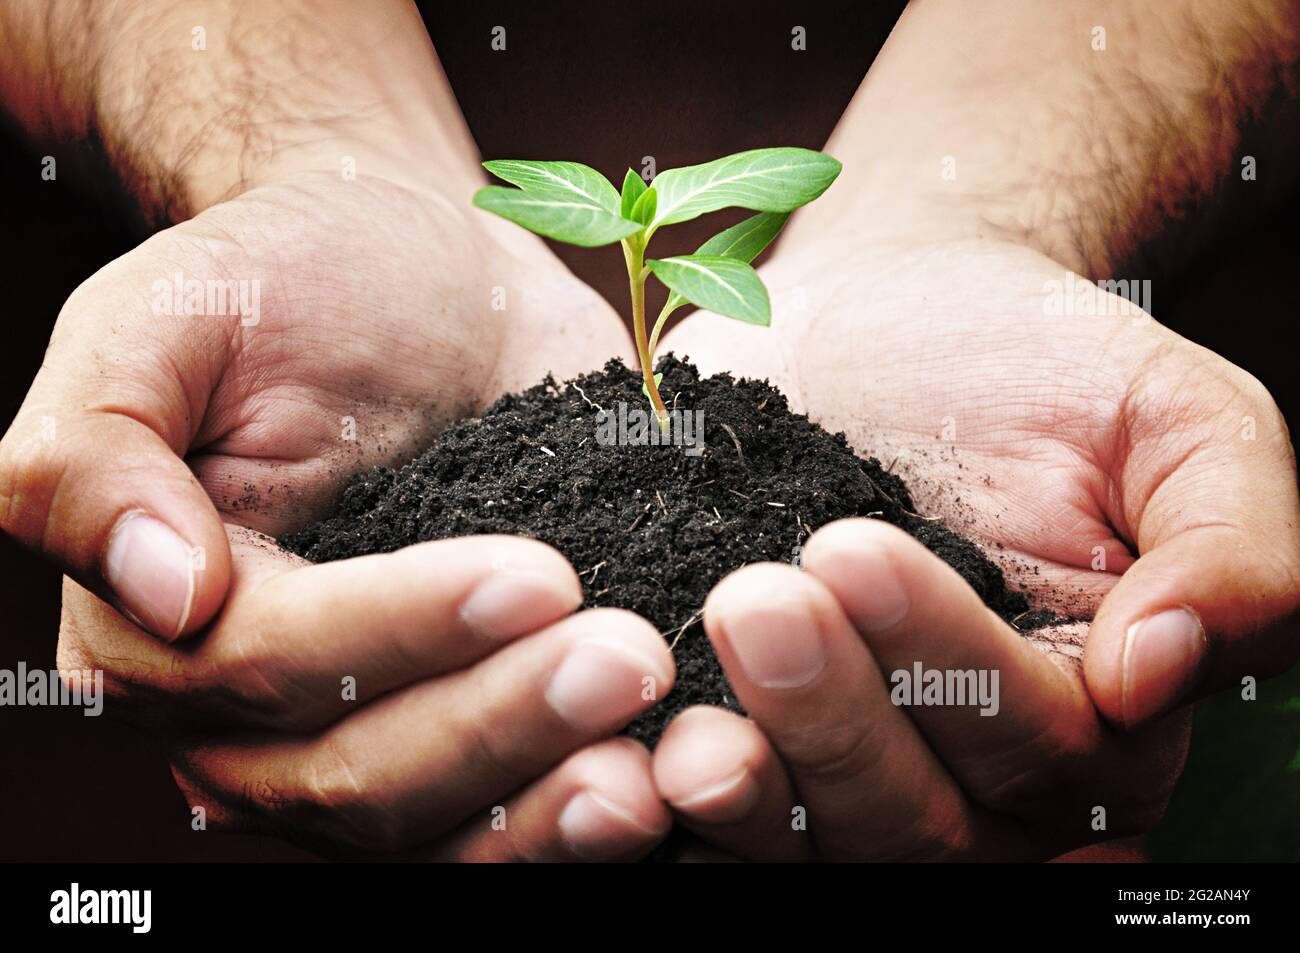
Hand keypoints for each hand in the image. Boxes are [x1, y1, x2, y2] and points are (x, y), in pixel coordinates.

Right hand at [1, 0, 663, 860]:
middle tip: (631, 660)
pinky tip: (686, 782)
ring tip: (669, 768)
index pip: (272, 670)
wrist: (422, 274)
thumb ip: (98, 453)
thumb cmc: (288, 280)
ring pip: (443, 827)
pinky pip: (520, 805)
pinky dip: (591, 814)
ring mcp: (383, 723)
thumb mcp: (161, 322)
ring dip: (552, 810)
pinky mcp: (483, 712)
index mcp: (170, 624)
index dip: (397, 636)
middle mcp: (264, 711)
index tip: (537, 575)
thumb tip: (161, 590)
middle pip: (361, 778)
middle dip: (500, 728)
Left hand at [650, 233, 1298, 859]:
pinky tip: (613, 755)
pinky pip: (714, 815)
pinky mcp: (746, 732)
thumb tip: (1162, 670)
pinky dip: (661, 805)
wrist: (892, 313)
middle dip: (832, 720)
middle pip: (916, 821)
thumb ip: (1227, 546)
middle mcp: (970, 773)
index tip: (851, 547)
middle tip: (751, 599)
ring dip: (748, 797)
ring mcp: (850, 762)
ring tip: (678, 726)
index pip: (1037, 746)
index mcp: (1090, 717)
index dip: (949, 666)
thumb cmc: (1040, 360)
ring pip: (814, 845)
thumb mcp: (1179, 421)